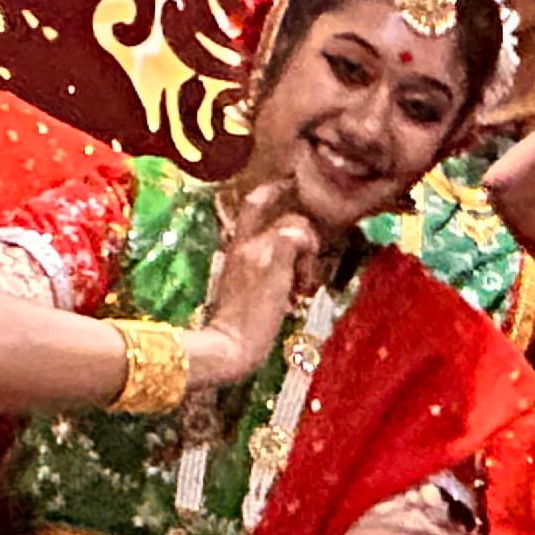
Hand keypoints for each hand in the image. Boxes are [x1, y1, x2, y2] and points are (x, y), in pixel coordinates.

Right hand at [197, 179, 318, 379]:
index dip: (270, 191)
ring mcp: (255, 249)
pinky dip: (308, 257)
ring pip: (294, 222)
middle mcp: (242, 244)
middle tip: (307, 254)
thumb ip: (259, 280)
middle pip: (270, 203)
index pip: (251, 206)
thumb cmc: (233, 334)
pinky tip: (303, 284)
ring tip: (302, 285)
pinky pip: (299, 237)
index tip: (288, 187)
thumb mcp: (243, 298)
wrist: (226, 347)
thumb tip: (286, 286)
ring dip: (307, 251)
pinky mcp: (271, 260)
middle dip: (296, 222)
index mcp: (233, 252)